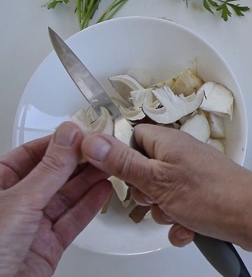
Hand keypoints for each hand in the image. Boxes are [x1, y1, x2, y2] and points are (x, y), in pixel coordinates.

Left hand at [0, 122, 111, 276]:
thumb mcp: (20, 201)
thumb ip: (50, 168)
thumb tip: (68, 136)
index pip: (30, 155)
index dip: (58, 143)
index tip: (82, 133)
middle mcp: (13, 205)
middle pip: (51, 175)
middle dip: (78, 161)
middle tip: (102, 147)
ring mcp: (30, 226)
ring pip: (65, 197)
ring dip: (88, 181)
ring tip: (109, 164)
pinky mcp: (47, 246)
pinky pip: (72, 221)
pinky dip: (89, 206)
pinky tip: (103, 191)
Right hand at [81, 124, 251, 250]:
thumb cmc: (215, 195)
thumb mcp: (158, 180)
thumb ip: (123, 163)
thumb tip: (91, 140)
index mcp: (168, 141)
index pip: (130, 136)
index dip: (119, 157)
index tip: (119, 175)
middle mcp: (180, 156)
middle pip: (142, 171)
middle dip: (144, 193)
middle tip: (155, 198)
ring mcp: (191, 177)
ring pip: (158, 196)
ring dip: (163, 212)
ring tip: (178, 214)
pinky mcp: (201, 197)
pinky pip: (177, 211)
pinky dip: (179, 223)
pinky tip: (189, 228)